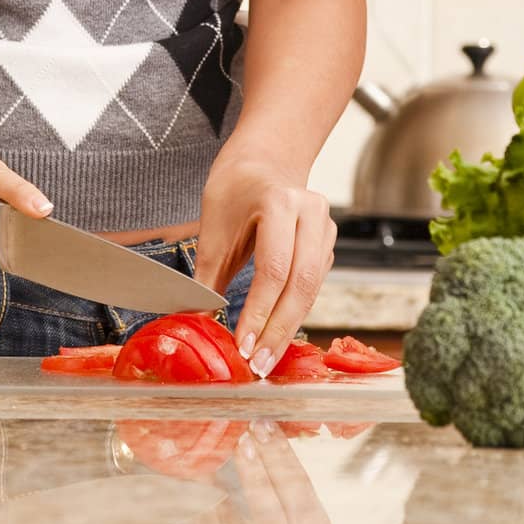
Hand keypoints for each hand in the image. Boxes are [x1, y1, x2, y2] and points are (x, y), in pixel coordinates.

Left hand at [194, 152, 335, 376]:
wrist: (267, 158)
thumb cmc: (235, 186)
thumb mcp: (214, 222)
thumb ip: (208, 272)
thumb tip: (196, 319)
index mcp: (280, 201)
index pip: (273, 269)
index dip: (258, 312)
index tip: (242, 345)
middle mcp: (311, 213)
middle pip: (301, 284)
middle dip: (278, 330)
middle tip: (258, 365)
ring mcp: (325, 228)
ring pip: (311, 289)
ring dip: (287, 327)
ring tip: (265, 359)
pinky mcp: (327, 244)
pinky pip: (313, 285)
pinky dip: (294, 312)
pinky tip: (276, 335)